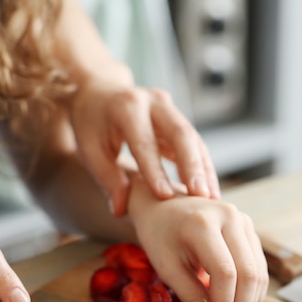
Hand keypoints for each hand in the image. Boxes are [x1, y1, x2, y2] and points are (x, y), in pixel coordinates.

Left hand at [70, 82, 220, 216]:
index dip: (155, 169)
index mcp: (126, 107)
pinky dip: (202, 166)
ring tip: (212, 198)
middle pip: (181, 133)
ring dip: (204, 169)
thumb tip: (121, 210)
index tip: (165, 196)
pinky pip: (195, 142)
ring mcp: (169, 108)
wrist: (99, 92)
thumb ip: (107, 178)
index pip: (144, 142)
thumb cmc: (91, 123)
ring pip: (193, 138)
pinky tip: (208, 189)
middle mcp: (153, 102)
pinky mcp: (178, 118)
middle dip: (193, 166)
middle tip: (202, 196)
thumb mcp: (89, 149)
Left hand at [128, 177, 268, 301]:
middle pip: (248, 274)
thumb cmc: (159, 235)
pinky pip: (258, 267)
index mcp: (203, 223)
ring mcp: (244, 221)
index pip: (225, 273)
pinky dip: (252, 293)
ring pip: (259, 273)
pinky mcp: (249, 230)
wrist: (163, 204)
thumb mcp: (166, 267)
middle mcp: (230, 218)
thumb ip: (190, 295)